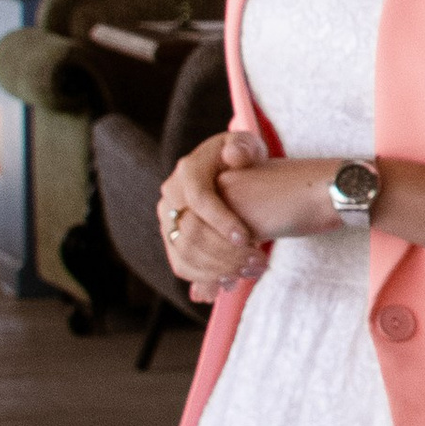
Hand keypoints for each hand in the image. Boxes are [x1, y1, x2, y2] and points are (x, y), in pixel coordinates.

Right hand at [159, 127, 271, 299]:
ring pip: (184, 254)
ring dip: (218, 269)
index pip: (199, 199)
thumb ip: (243, 147)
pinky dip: (206, 277)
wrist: (226, 173)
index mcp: (188, 170)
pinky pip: (182, 265)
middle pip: (190, 232)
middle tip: (257, 260)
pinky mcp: (171, 239)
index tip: (247, 238)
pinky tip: (234, 279)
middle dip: (225, 252)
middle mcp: (170, 195)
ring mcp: (167, 219)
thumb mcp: (246, 146)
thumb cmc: (243, 158)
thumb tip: (234, 155)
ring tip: (251, 271)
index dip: (222, 221)